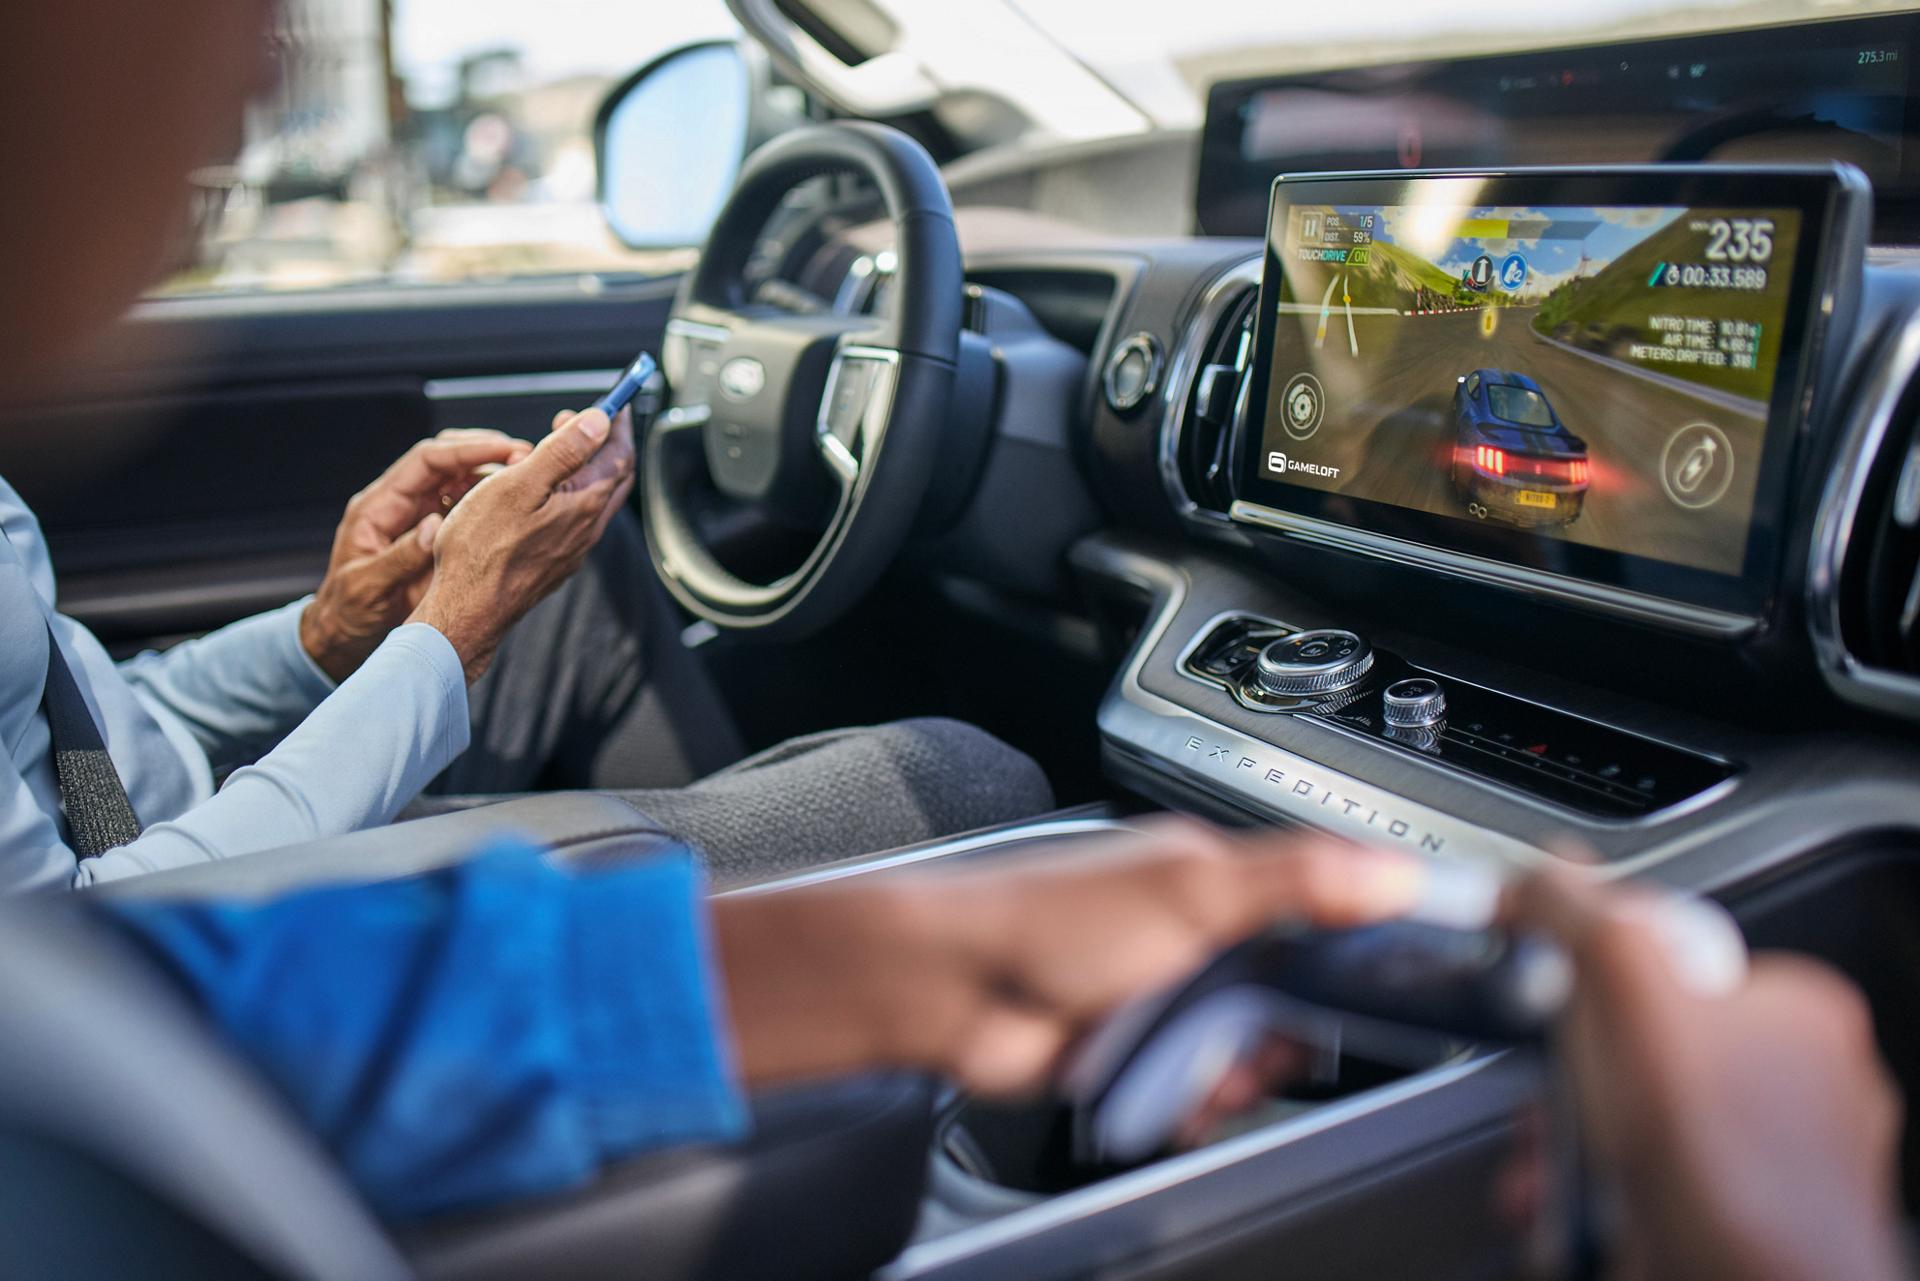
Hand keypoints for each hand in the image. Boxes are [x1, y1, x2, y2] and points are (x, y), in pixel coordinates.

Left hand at [301, 430, 531, 681]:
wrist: (344, 634)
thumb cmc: (348, 611)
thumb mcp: (367, 587)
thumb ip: (399, 556)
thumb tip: (434, 526)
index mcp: (378, 506)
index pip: (425, 460)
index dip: (466, 450)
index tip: (504, 450)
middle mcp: (400, 503)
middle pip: (446, 459)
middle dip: (485, 452)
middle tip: (525, 456)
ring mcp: (418, 517)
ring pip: (459, 479)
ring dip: (492, 474)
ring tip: (527, 475)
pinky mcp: (433, 535)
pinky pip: (465, 507)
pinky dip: (490, 501)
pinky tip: (515, 504)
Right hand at [407, 405, 634, 681]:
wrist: (468, 612)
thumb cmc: (482, 550)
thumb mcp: (519, 485)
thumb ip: (564, 451)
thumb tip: (600, 421)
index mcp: (585, 504)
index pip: (619, 454)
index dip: (617, 423)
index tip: (613, 401)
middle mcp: (587, 529)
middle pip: (614, 476)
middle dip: (606, 442)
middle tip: (586, 420)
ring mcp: (573, 549)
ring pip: (596, 500)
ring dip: (588, 468)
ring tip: (560, 449)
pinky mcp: (555, 563)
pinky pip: (577, 520)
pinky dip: (572, 493)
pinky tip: (547, 493)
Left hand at [713, 820, 1426, 1095]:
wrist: (950, 989)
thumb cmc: (1045, 917)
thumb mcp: (1189, 887)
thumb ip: (1299, 878)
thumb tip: (1393, 869)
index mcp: (1214, 871)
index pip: (1324, 900)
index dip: (1356, 944)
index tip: (1373, 982)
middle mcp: (1195, 928)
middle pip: (1295, 992)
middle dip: (1283, 1027)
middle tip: (1253, 1033)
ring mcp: (1167, 992)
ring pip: (1250, 1048)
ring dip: (1233, 1069)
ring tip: (1192, 1063)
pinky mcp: (1139, 1048)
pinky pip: (1200, 1086)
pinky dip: (1192, 1097)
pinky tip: (1166, 1089)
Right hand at [1508, 864, 1906, 1280]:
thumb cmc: (1728, 1171)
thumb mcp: (1632, 996)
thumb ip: (1586, 920)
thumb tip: (1543, 869)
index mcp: (1797, 1010)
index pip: (1669, 953)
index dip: (1596, 976)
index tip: (1559, 1001)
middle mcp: (1796, 1084)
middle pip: (1638, 1041)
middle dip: (1570, 1076)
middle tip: (1551, 1099)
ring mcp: (1767, 1161)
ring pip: (1633, 1119)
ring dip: (1567, 1140)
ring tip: (1552, 1163)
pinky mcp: (1731, 1220)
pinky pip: (1639, 1183)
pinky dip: (1588, 1193)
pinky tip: (1571, 1205)